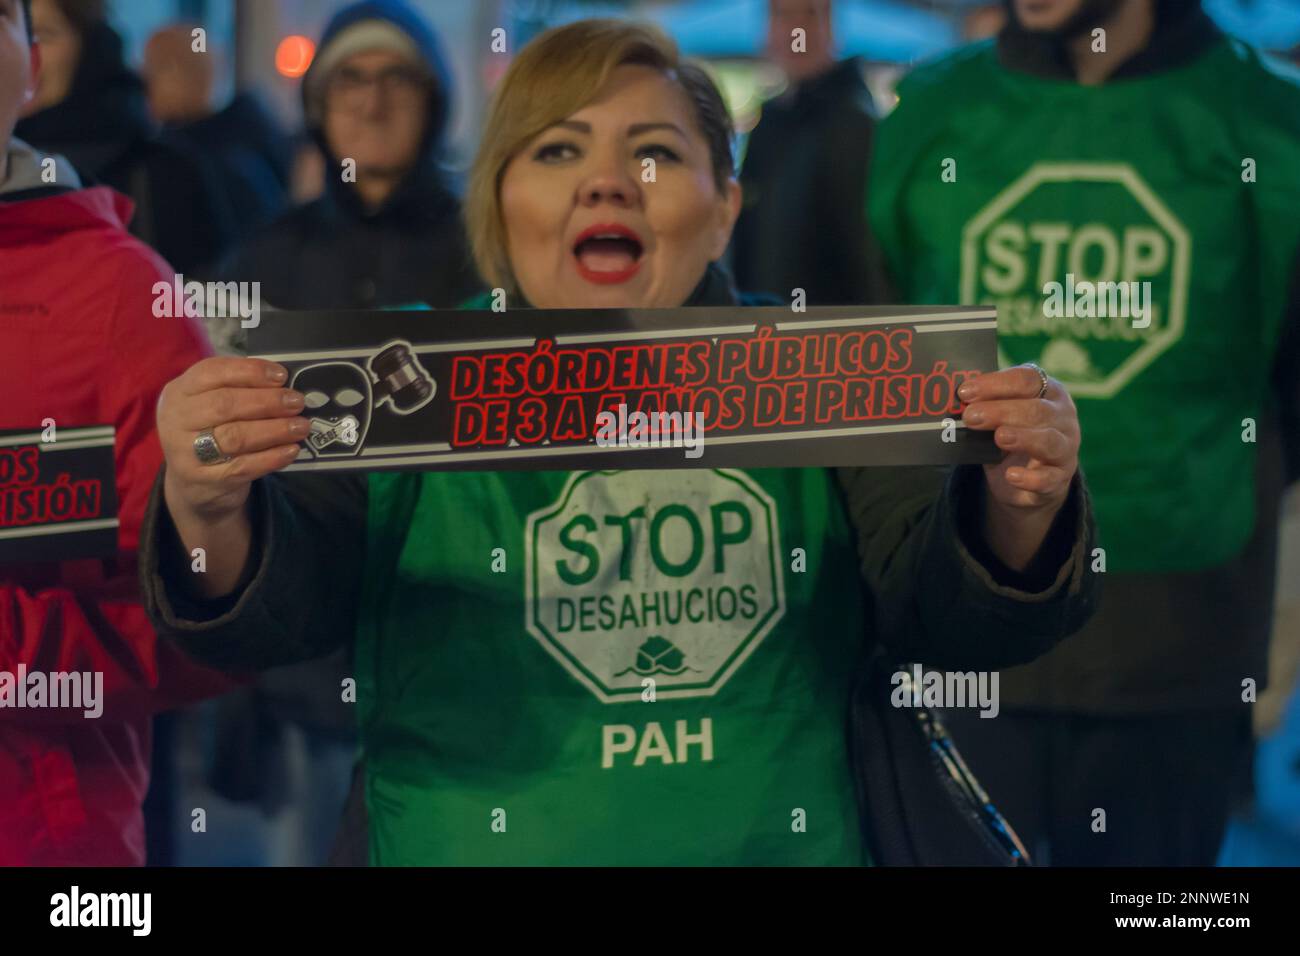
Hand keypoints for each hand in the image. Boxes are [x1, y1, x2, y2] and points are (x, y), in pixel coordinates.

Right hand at [157, 357, 307, 523]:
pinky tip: (292, 450)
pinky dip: (272, 457)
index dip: (250, 371)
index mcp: (179, 392)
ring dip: (275, 429)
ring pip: (236, 436)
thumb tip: (283, 382)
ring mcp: (186, 452)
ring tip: (301, 426)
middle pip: (225, 405)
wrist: (191, 485)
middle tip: (297, 402)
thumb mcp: (210, 405)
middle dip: (268, 402)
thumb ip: (238, 389)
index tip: (282, 375)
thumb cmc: (209, 433)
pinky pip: (243, 466)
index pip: (212, 372)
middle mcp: (176, 419)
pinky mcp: (203, 480)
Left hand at [959, 364, 1079, 569]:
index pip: (1027, 379)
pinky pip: (1049, 478)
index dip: (996, 384)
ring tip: (999, 437)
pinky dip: (1031, 478)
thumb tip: (956, 401)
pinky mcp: (1060, 478)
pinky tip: (1012, 476)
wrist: (1029, 479)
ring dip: (1022, 438)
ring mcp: (1066, 448)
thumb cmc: (1013, 433)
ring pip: (1049, 441)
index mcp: (1047, 391)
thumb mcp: (999, 416)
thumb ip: (984, 405)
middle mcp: (1062, 416)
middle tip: (970, 416)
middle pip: (1037, 409)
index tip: (965, 392)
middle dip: (1002, 411)